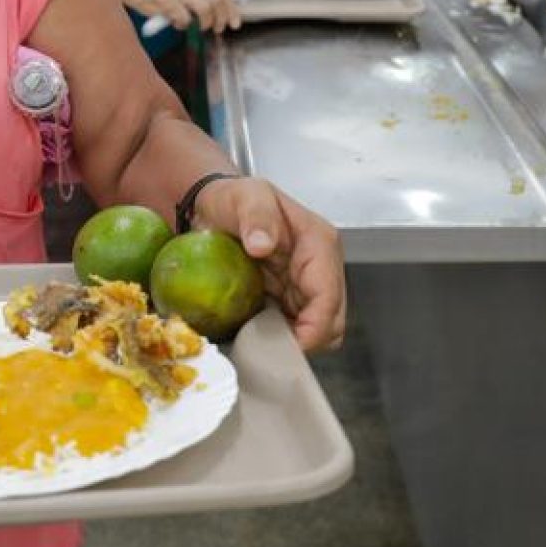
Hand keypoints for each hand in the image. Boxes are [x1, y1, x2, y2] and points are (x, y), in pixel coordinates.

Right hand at [123, 0, 241, 33]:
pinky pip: (184, 18)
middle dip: (222, 18)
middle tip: (218, 28)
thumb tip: (223, 10)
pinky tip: (178, 23)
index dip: (232, 8)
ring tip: (200, 27)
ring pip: (205, 8)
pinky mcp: (166, 0)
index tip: (234, 22)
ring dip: (205, 22)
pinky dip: (183, 24)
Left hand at [191, 177, 345, 351]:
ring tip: (262, 342)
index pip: (329, 297)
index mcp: (319, 244)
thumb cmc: (234, 198)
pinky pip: (295, 328)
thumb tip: (262, 244)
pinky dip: (282, 337)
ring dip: (293, 342)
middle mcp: (321, 267)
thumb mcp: (245, 196)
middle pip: (331, 321)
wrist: (214, 205)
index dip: (314, 328)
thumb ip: (256, 216)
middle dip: (307, 341)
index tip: (287, 346)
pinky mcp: (290, 297)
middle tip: (270, 350)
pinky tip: (258, 334)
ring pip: (317, 330)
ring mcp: (306, 284)